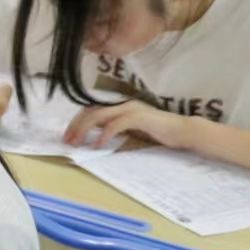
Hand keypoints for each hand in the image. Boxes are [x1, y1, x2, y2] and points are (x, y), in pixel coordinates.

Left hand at [63, 100, 193, 149]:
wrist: (182, 131)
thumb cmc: (157, 132)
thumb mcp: (131, 130)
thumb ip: (114, 129)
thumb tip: (94, 136)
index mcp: (119, 105)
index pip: (91, 110)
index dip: (77, 121)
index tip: (68, 136)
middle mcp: (122, 103)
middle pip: (90, 111)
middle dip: (76, 126)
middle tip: (67, 140)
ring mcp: (130, 108)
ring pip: (98, 115)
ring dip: (84, 130)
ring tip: (77, 143)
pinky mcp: (138, 117)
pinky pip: (115, 125)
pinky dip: (104, 135)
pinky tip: (98, 145)